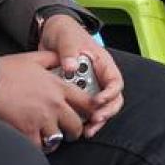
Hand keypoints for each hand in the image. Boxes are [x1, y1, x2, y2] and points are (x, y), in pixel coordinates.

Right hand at [0, 50, 93, 151]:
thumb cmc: (7, 69)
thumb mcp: (35, 58)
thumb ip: (53, 58)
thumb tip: (63, 58)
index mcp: (58, 87)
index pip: (87, 103)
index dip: (92, 111)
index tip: (89, 116)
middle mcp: (54, 104)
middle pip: (76, 126)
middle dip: (74, 131)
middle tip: (68, 131)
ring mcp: (41, 119)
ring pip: (58, 138)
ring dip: (54, 139)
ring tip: (49, 137)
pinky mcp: (26, 130)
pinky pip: (39, 146)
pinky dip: (38, 146)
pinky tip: (35, 142)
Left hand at [38, 14, 123, 136]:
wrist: (50, 34)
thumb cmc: (64, 32)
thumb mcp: (67, 38)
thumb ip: (69, 51)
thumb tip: (71, 67)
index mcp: (103, 63)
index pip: (115, 81)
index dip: (110, 94)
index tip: (98, 102)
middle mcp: (99, 77)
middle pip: (112, 100)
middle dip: (106, 112)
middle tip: (94, 121)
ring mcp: (89, 86)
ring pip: (100, 108)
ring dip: (96, 120)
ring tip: (87, 131)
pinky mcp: (77, 93)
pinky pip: (83, 109)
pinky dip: (82, 119)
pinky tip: (75, 127)